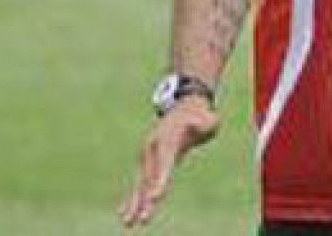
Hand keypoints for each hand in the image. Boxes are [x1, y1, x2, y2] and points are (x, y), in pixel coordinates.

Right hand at [119, 98, 219, 227]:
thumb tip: (196, 124)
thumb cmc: (199, 116)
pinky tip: (126, 214)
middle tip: (143, 220)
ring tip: (127, 223)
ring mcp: (148, 157)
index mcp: (167, 141)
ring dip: (135, 204)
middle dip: (145, 200)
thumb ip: (200, 124)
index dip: (159, 182)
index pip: (163, 164)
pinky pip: (140, 184)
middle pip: (149, 178)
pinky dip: (134, 199)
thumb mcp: (205, 119)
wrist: (184, 108)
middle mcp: (153, 150)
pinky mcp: (149, 164)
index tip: (155, 198)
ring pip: (141, 184)